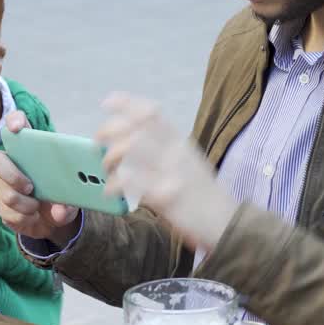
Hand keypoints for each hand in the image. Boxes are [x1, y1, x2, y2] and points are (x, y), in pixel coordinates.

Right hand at [0, 111, 80, 242]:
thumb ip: (68, 202)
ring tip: (37, 208)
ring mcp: (1, 184)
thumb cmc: (60, 197)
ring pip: (5, 192)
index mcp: (30, 149)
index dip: (13, 121)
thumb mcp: (71, 197)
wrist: (52, 221)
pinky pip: (7, 212)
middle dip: (12, 174)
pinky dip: (24, 218)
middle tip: (30, 187)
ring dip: (25, 204)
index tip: (16, 128)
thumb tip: (60, 210)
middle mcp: (10, 163)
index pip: (16, 124)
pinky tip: (33, 217)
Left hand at [95, 93, 237, 252]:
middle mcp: (176, 152)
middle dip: (109, 131)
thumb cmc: (201, 193)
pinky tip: (109, 191)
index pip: (152, 113)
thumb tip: (130, 138)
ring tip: (106, 171)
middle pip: (136, 127)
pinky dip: (115, 184)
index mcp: (180, 142)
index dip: (126, 104)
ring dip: (110, 158)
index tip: (107, 102)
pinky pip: (133, 182)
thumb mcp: (187, 161)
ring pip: (132, 149)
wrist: (226, 221)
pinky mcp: (167, 195)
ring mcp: (172, 172)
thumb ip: (164, 148)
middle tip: (97, 142)